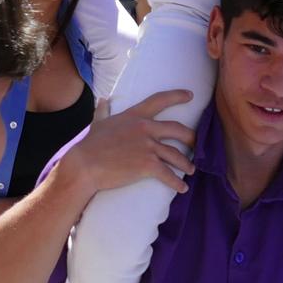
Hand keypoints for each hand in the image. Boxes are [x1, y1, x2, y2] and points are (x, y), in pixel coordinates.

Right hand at [58, 90, 194, 195]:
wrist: (85, 165)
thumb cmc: (90, 145)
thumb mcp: (98, 123)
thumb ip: (103, 111)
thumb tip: (102, 100)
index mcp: (135, 115)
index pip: (160, 100)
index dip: (177, 96)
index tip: (190, 95)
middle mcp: (145, 128)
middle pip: (177, 130)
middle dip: (191, 137)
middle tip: (196, 144)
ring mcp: (148, 146)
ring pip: (176, 155)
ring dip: (186, 164)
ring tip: (191, 170)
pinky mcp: (148, 165)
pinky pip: (169, 174)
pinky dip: (177, 183)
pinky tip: (182, 188)